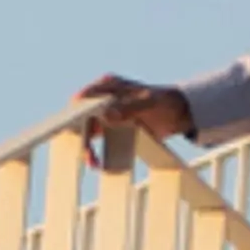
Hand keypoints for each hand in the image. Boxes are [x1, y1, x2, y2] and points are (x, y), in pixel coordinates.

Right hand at [75, 74, 194, 167]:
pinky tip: (98, 164)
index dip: (75, 112)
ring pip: (86, 130)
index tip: (73, 128)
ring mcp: (105, 113)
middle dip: (79, 134)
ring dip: (86, 146)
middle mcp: (102, 98)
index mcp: (109, 85)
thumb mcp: (149, 103)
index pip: (84, 97)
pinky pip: (96, 140)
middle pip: (80, 115)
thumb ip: (130, 107)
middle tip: (86, 152)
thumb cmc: (163, 102)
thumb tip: (107, 114)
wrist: (177, 113)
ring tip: (93, 163)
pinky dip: (94, 151)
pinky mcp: (110, 128)